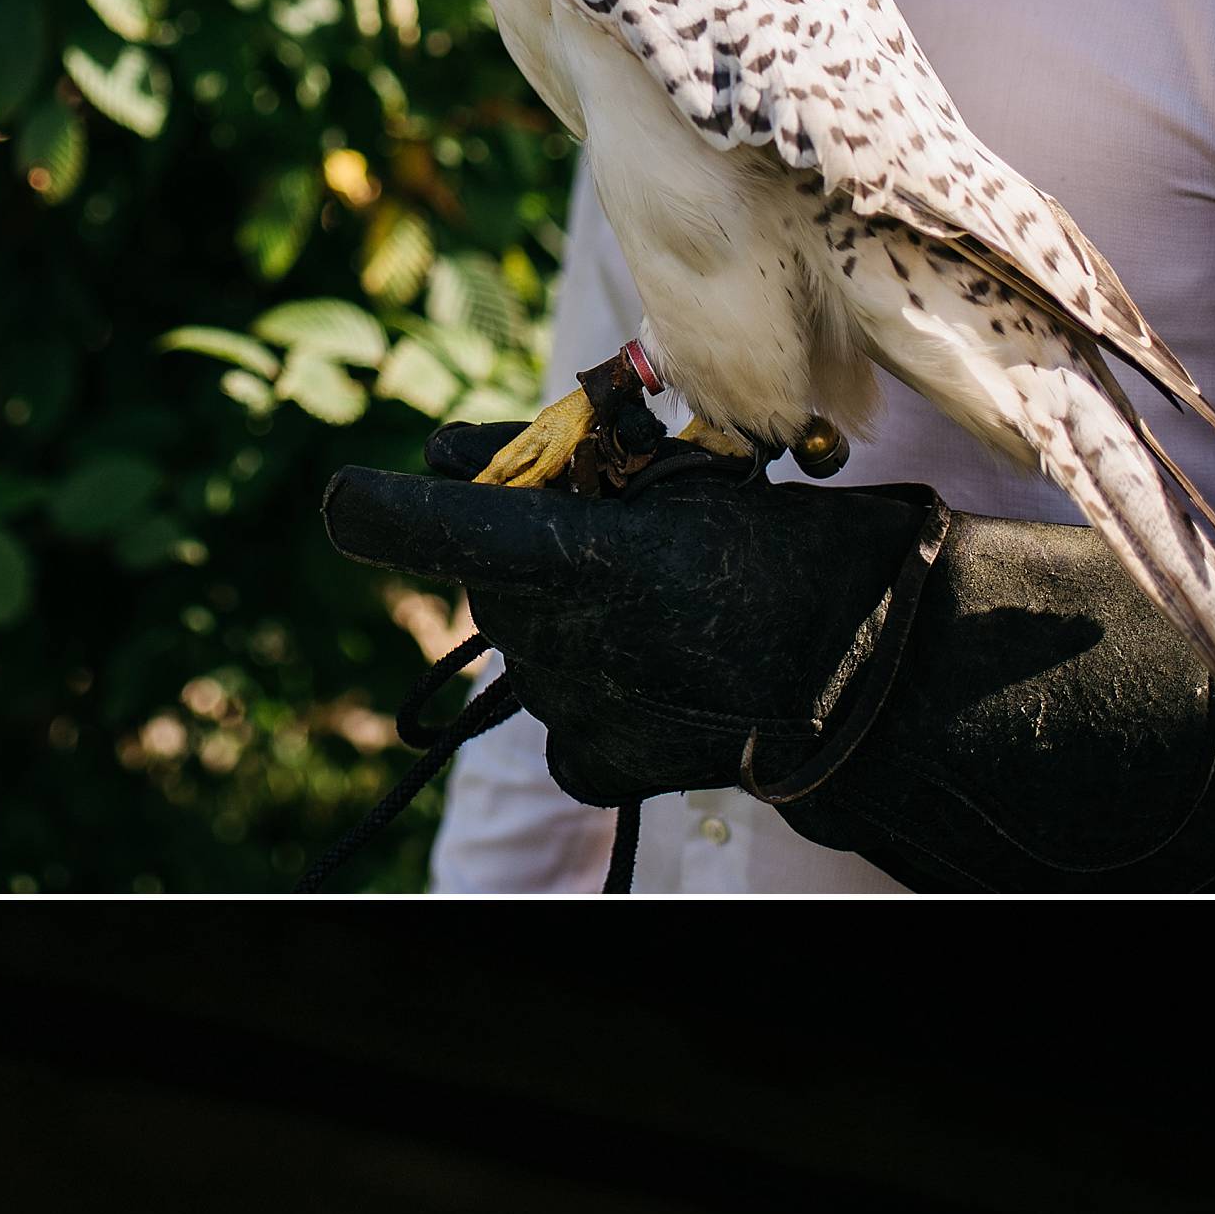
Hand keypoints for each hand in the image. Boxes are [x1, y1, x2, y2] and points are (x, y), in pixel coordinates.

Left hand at [324, 436, 945, 820]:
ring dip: (567, 621)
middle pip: (491, 581)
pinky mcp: (600, 763)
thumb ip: (545, 464)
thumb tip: (439, 450)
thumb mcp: (675, 476)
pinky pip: (560, 731)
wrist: (865, 674)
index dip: (389, 511)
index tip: (349, 498)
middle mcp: (556, 641)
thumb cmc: (784, 551)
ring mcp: (573, 710)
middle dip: (531, 550)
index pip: (437, 523)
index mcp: (574, 554)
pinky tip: (645, 681)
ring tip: (661, 609)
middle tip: (618, 532)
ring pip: (527, 648)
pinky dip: (588, 702)